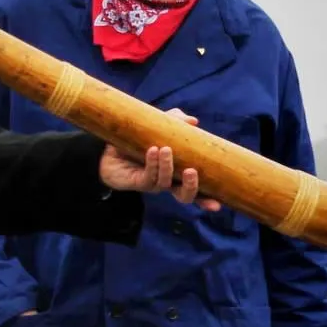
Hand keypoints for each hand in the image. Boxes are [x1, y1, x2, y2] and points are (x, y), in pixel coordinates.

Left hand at [97, 108, 222, 210]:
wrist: (108, 145)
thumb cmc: (138, 137)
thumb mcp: (159, 125)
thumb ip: (176, 121)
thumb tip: (193, 122)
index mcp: (177, 172)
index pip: (195, 189)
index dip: (206, 199)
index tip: (218, 205)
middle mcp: (166, 181)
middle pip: (183, 196)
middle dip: (191, 187)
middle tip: (191, 171)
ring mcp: (151, 183)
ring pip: (165, 184)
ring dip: (167, 167)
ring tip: (165, 149)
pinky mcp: (136, 182)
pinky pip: (147, 177)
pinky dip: (152, 163)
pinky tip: (153, 150)